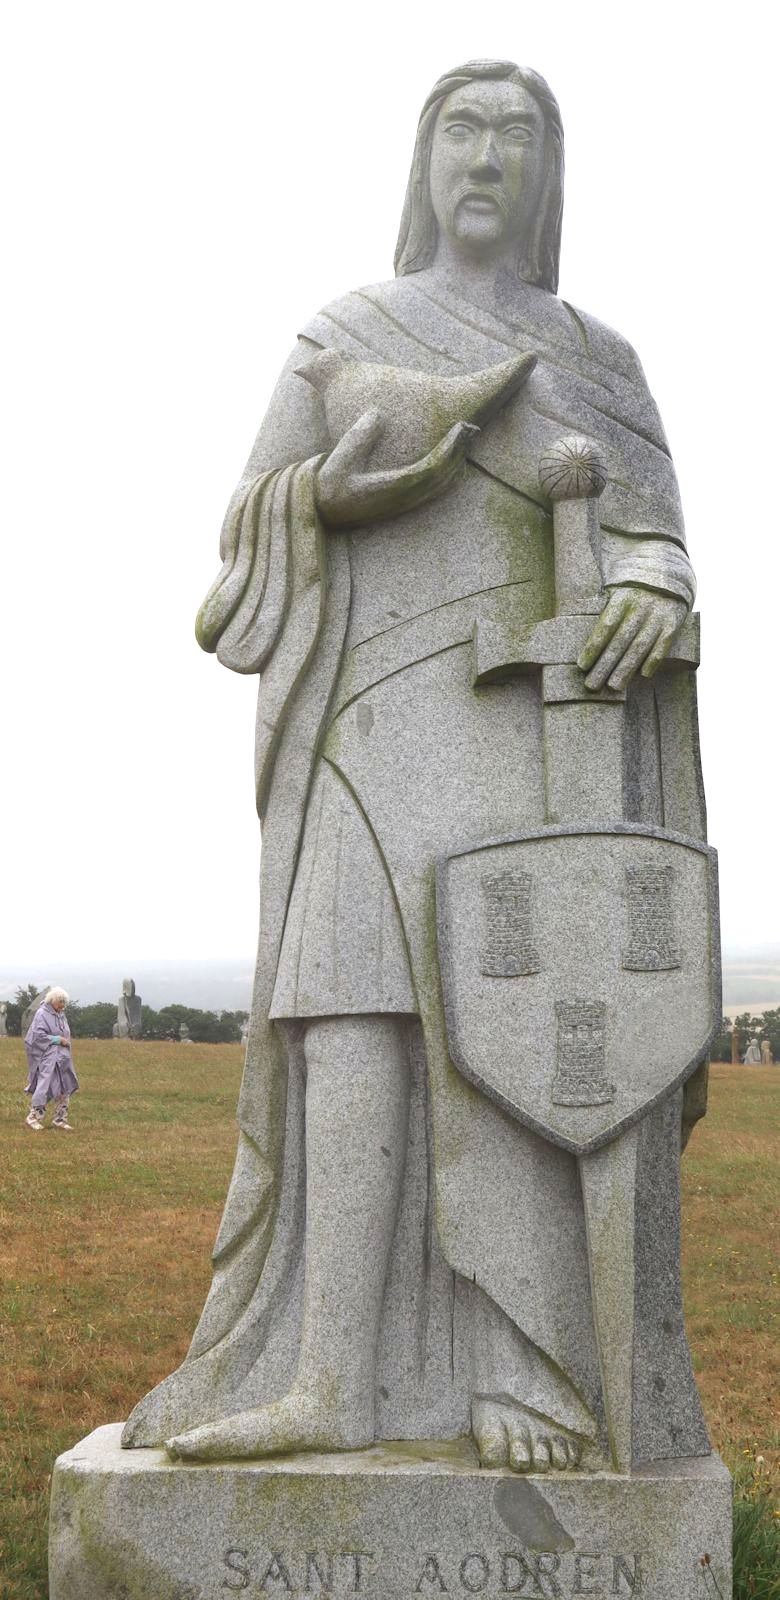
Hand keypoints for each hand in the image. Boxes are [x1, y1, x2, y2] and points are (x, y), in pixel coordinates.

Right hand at [315, 408, 477, 528]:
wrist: (321, 513)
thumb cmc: (328, 487)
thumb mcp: (337, 462)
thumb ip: (356, 440)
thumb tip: (376, 415)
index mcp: (391, 489)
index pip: (430, 469)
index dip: (449, 450)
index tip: (460, 429)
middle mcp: (403, 498)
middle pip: (443, 476)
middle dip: (459, 451)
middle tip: (471, 426)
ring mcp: (406, 502)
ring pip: (443, 484)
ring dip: (456, 460)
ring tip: (465, 435)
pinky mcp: (405, 501)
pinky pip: (435, 487)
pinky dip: (448, 470)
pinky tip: (453, 454)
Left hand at [578, 586, 686, 691]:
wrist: (668, 574)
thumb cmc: (632, 591)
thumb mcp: (616, 592)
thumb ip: (604, 612)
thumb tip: (583, 637)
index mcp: (622, 598)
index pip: (605, 626)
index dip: (593, 647)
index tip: (582, 666)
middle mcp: (640, 606)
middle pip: (620, 641)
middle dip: (605, 665)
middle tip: (592, 685)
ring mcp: (657, 614)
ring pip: (640, 646)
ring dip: (626, 668)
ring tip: (613, 687)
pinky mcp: (673, 622)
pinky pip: (663, 644)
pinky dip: (654, 659)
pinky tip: (644, 675)